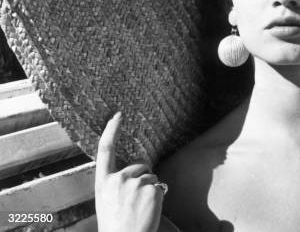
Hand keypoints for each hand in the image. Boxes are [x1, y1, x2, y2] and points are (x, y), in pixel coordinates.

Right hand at [95, 112, 163, 231]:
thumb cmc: (117, 226)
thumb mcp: (108, 202)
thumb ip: (117, 185)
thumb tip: (136, 171)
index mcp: (103, 183)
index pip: (105, 150)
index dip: (111, 130)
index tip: (117, 115)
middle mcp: (117, 179)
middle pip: (140, 166)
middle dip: (143, 179)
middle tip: (137, 203)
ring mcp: (134, 183)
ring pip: (151, 177)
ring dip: (151, 190)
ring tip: (141, 209)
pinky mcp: (151, 188)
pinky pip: (160, 186)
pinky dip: (159, 197)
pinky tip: (149, 210)